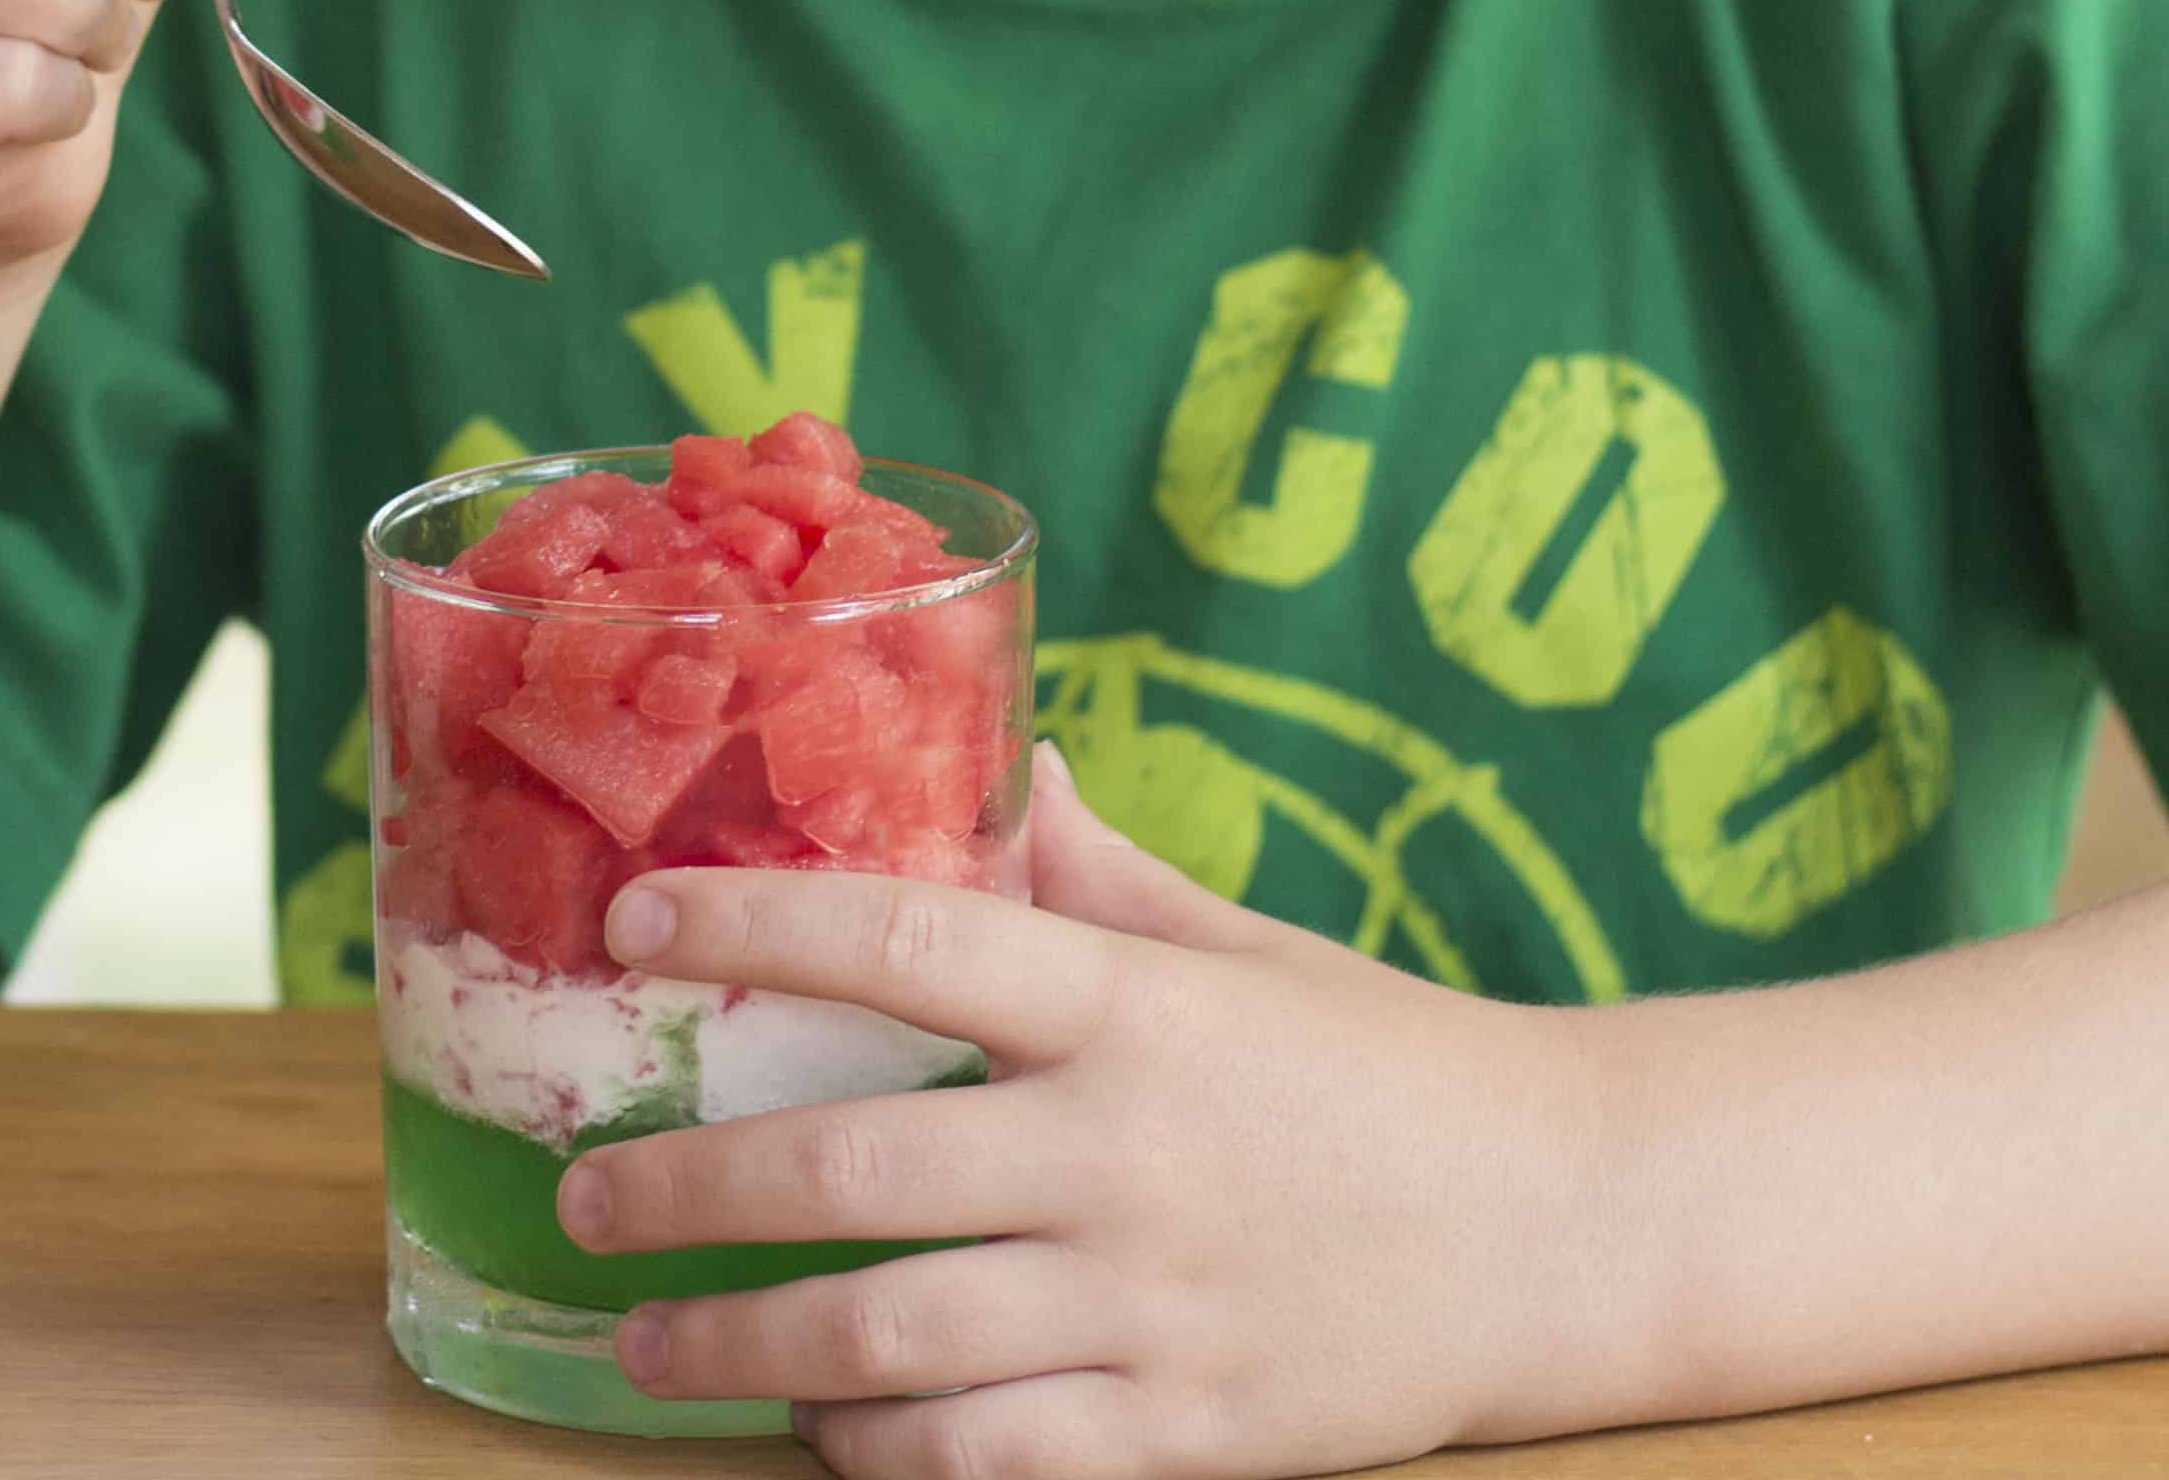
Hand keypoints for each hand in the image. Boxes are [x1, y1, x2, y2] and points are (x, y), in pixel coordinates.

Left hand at [554, 747, 1634, 1478]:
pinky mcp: (1195, 1435)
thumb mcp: (1243, 949)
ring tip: (647, 1338)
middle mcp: (1130, 1157)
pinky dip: (882, 1455)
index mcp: (1133, 1010)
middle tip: (587, 1197)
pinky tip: (818, 1433)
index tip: (632, 927)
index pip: (905, 944)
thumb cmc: (1385, 1068)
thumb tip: (1006, 759)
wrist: (1581, 1228)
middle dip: (690, 1192)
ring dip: (745, 1348)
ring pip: (896, 1344)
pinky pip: (993, 1462)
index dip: (750, 927)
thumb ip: (1102, 875)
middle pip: (855, 1173)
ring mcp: (1158, 1308)